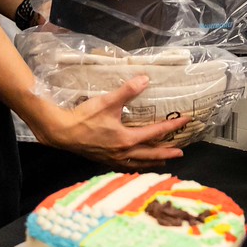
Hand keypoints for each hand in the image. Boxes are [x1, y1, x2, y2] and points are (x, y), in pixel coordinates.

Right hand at [37, 73, 186, 167]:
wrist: (61, 132)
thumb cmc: (84, 117)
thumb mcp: (107, 101)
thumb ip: (127, 91)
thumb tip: (146, 79)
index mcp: (126, 139)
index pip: (155, 132)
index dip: (172, 127)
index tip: (185, 121)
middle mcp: (122, 152)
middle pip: (150, 154)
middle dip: (166, 153)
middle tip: (181, 152)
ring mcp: (113, 159)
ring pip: (138, 163)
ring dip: (152, 162)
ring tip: (163, 162)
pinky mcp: (104, 160)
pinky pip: (125, 166)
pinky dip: (136, 166)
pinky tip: (136, 164)